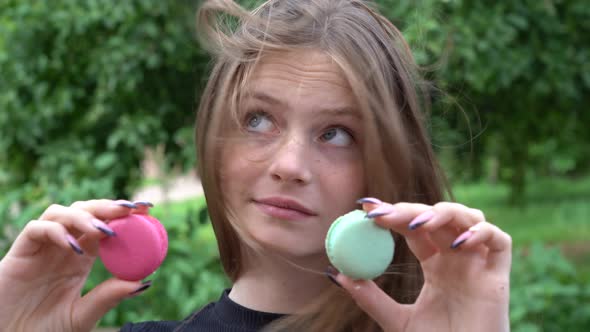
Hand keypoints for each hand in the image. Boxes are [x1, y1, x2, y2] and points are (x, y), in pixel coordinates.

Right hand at [0, 199, 150, 331]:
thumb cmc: (45, 330)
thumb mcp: (83, 316)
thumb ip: (108, 297)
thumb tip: (144, 281)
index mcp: (82, 257)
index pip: (105, 226)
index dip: (124, 215)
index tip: (146, 209)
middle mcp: (63, 247)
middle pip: (86, 212)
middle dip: (108, 207)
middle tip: (130, 208)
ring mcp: (41, 248)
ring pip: (61, 213)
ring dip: (84, 216)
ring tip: (104, 230)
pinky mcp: (20, 254)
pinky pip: (36, 229)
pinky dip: (56, 231)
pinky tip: (73, 246)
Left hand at [335, 199, 511, 331]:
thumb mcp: (395, 320)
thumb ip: (369, 297)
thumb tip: (335, 274)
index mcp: (436, 265)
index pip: (415, 228)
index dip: (394, 214)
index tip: (367, 208)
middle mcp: (457, 259)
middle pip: (438, 217)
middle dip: (411, 210)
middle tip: (384, 213)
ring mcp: (479, 264)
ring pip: (470, 218)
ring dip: (444, 213)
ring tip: (418, 223)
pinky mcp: (499, 277)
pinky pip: (500, 241)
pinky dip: (481, 232)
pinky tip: (457, 243)